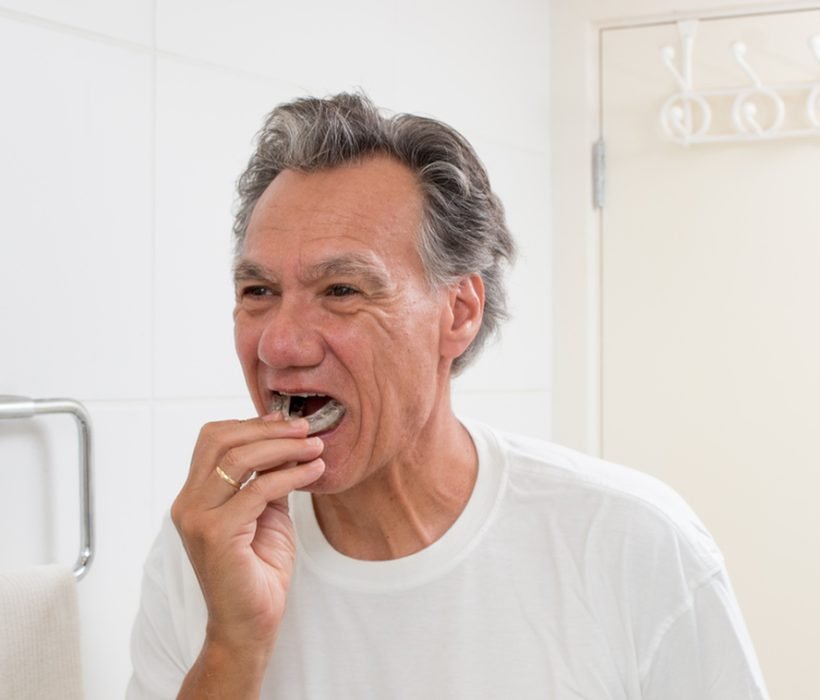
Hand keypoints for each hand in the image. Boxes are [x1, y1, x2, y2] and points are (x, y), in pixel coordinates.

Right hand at [171, 412, 324, 690]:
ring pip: (239, 458)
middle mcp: (188, 503)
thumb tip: (288, 441)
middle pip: (220, 440)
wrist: (249, 625)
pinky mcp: (217, 533)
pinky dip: (291, 475)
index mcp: (194, 496)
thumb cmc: (258, 571)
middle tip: (305, 429)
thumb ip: (267, 478)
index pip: (212, 439)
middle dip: (268, 429)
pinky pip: (259, 488)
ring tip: (315, 448)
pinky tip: (314, 473)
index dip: (251, 424)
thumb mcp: (265, 513)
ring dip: (284, 447)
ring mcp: (198, 518)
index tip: (288, 422)